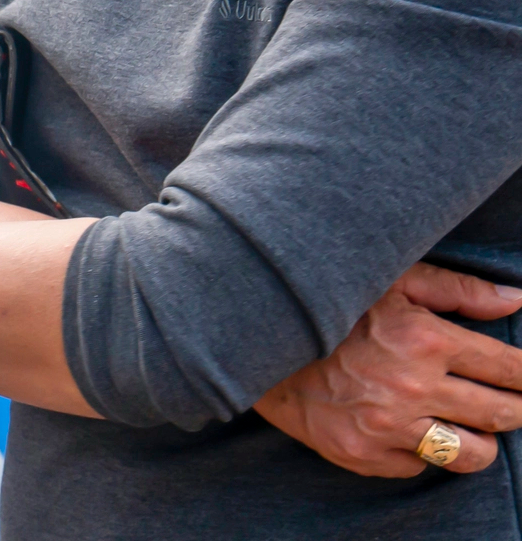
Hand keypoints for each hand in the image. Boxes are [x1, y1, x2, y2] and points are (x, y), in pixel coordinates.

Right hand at [255, 262, 521, 476]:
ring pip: (473, 454)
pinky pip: (420, 467)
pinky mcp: (364, 455)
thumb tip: (517, 300)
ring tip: (463, 422)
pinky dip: (420, 450)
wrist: (253, 342)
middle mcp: (413, 388)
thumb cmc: (328, 305)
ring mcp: (388, 427)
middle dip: (516, 407)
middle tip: (509, 401)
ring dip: (478, 439)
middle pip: (504, 414)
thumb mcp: (391, 281)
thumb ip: (458, 290)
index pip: (510, 368)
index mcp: (425, 339)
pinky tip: (406, 427)